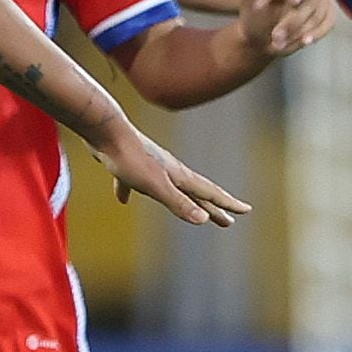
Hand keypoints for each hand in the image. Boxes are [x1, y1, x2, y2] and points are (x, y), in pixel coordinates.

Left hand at [94, 120, 250, 226]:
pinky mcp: (128, 165)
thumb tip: (204, 220)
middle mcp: (169, 169)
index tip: (246, 210)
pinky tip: (122, 199)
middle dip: (212, 208)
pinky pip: (133, 183)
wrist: (105, 130)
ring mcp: (149, 166)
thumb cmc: (130, 159)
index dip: (227, 204)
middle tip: (228, 221)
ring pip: (169, 187)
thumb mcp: (156, 186)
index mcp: (178, 175)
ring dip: (180, 200)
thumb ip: (178, 202)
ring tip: (182, 209)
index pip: (209, 193)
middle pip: (195, 192)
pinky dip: (131, 191)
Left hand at [234, 0, 338, 57]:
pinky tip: (304, 41)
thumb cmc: (254, 12)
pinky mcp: (326, 14)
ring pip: (318, 14)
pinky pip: (328, 23)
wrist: (260, 35)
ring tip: (279, 43)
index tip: (293, 1)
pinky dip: (316, 33)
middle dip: (294, 20)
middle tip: (276, 36)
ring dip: (300, 30)